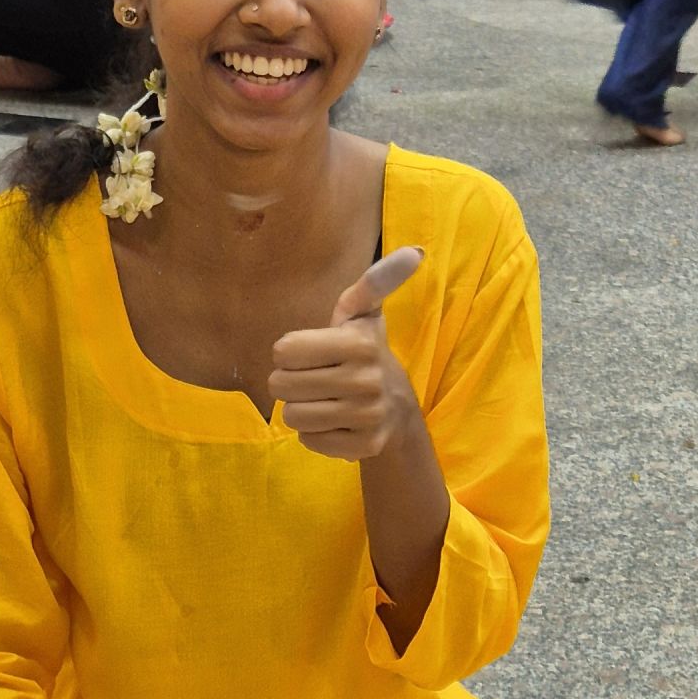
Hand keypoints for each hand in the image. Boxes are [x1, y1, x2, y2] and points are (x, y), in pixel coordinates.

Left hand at [270, 245, 423, 459]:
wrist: (396, 408)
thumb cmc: (364, 352)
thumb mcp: (363, 314)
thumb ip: (375, 282)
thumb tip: (415, 252)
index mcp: (359, 344)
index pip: (284, 351)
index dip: (289, 353)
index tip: (310, 353)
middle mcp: (366, 381)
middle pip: (282, 386)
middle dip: (289, 382)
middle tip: (312, 379)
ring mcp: (367, 417)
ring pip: (293, 417)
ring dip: (300, 408)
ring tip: (321, 400)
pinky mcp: (363, 446)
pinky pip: (309, 441)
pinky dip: (314, 434)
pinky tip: (333, 422)